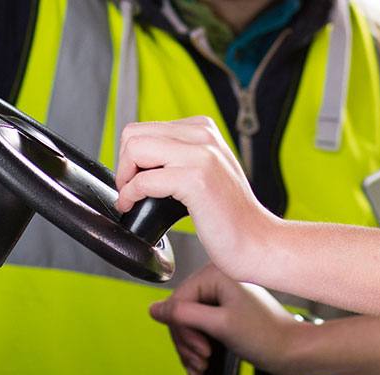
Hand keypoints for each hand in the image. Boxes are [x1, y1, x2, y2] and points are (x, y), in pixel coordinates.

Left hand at [113, 117, 279, 277]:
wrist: (257, 241)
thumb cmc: (228, 216)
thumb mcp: (204, 171)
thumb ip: (177, 157)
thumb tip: (135, 158)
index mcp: (202, 129)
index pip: (143, 128)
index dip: (130, 157)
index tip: (133, 180)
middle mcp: (203, 136)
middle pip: (134, 134)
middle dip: (122, 165)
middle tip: (129, 190)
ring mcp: (201, 155)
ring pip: (135, 149)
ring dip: (124, 178)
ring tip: (131, 198)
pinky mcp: (196, 179)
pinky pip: (144, 180)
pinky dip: (131, 195)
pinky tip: (134, 207)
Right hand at [149, 265, 308, 374]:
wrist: (292, 351)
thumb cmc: (266, 335)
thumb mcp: (220, 324)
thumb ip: (183, 315)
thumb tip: (153, 309)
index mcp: (216, 273)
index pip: (177, 301)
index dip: (182, 330)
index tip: (199, 350)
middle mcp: (216, 280)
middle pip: (180, 315)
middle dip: (186, 343)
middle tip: (200, 362)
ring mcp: (219, 296)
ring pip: (187, 325)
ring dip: (190, 351)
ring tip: (201, 367)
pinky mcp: (222, 312)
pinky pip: (198, 329)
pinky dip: (197, 350)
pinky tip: (199, 367)